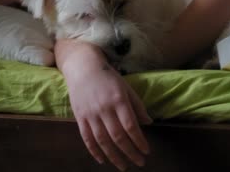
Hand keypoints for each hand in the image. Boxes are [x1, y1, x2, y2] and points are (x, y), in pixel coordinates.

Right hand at [56, 39, 151, 170]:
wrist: (82, 67)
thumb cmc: (108, 76)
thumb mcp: (126, 87)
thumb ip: (137, 105)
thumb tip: (148, 123)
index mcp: (119, 100)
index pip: (131, 126)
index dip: (139, 141)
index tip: (147, 151)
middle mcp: (104, 108)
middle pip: (118, 136)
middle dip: (130, 152)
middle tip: (139, 163)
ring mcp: (90, 114)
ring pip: (103, 141)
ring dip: (114, 156)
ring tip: (123, 166)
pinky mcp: (80, 117)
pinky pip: (87, 138)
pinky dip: (94, 151)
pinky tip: (102, 160)